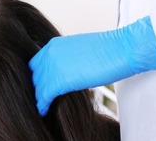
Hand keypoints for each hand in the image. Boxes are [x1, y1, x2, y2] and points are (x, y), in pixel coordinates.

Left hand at [28, 16, 155, 115]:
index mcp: (53, 44)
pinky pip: (44, 95)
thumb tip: (63, 71)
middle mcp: (49, 53)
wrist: (121, 49)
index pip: (35, 64)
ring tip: (41, 106)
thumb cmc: (107, 50)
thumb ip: (65, 59)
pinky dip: (42, 104)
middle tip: (39, 98)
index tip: (39, 86)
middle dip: (35, 87)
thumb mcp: (78, 49)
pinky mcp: (60, 79)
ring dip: (38, 97)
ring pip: (37, 86)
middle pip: (34, 75)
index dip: (37, 76)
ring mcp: (53, 65)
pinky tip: (43, 110)